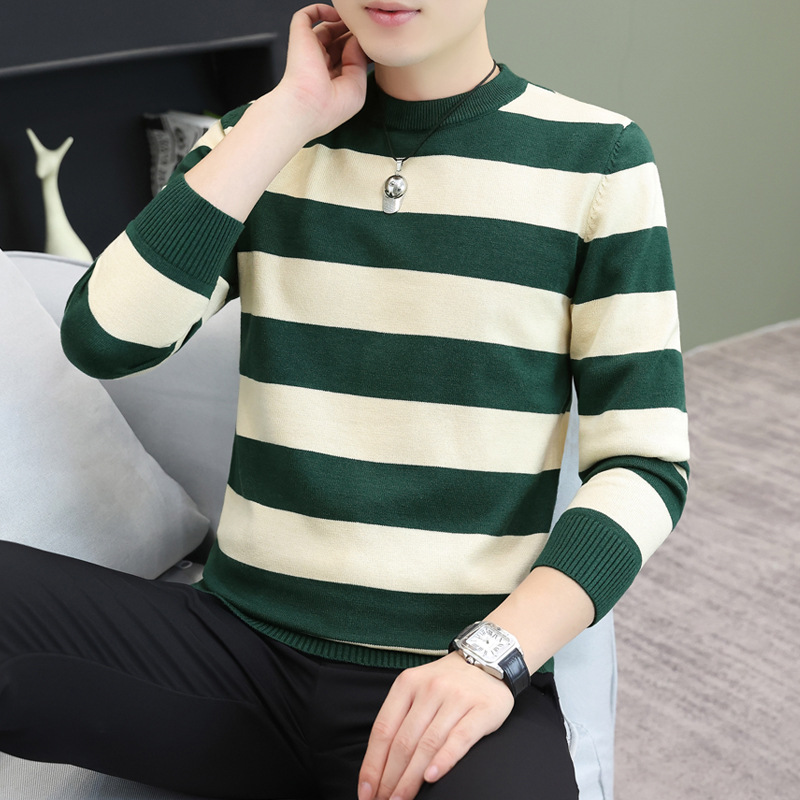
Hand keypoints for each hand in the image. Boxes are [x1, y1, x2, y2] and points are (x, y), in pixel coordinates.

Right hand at [275, 4, 368, 140]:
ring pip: (327, 27)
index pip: (349, 57)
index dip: (362, 49)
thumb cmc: (331, 107)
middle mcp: (320, 64)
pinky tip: (336, 16)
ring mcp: (310, 50)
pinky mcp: (300, 36)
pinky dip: (322, 10)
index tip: (375, 46)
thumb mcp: (357, 86)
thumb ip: (359, 60)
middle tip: (368, 31)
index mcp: (333, 79)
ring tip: (356, 23)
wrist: (308, 106)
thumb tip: (357, 39)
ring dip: (343, 22)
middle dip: (355, 35)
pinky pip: (308, 15)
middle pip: (341, 41)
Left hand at [358, 652, 514, 799]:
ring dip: (411, 778)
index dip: (373, 764)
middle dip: (390, 779)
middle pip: (403, 742)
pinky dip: (444, 760)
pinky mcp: (481, 710)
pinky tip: (432, 778)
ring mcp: (456, 698)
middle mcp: (429, 689)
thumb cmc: (446, 683)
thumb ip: (400, 718)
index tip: (366, 791)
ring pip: (428, 744)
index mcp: (407, 684)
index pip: (383, 730)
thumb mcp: (417, 688)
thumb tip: (379, 765)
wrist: (487, 659)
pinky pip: (459, 739)